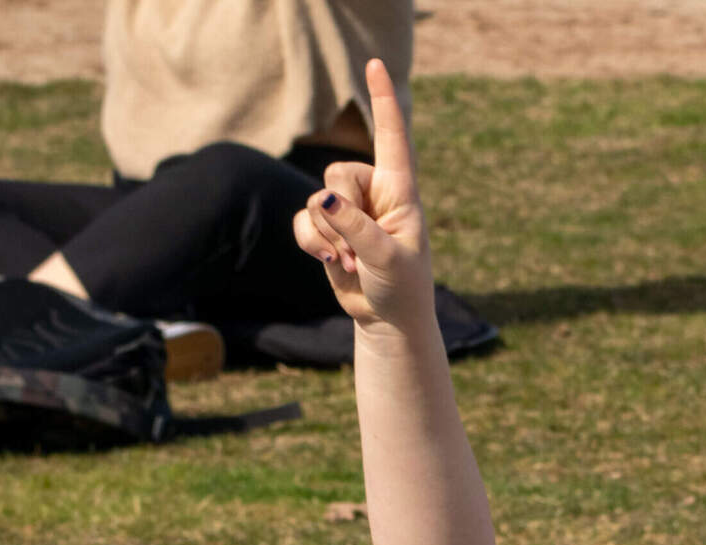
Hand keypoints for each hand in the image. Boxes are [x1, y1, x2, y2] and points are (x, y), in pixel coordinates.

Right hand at [290, 58, 430, 328]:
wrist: (388, 320)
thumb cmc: (402, 288)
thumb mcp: (386, 258)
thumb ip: (356, 227)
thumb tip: (323, 198)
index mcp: (400, 192)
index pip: (392, 138)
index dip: (382, 101)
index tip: (375, 64)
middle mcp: (373, 194)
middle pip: (337, 174)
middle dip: (340, 214)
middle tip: (360, 248)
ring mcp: (348, 211)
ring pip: (316, 201)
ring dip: (328, 237)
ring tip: (352, 262)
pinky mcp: (327, 230)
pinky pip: (303, 221)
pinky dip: (312, 243)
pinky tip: (333, 264)